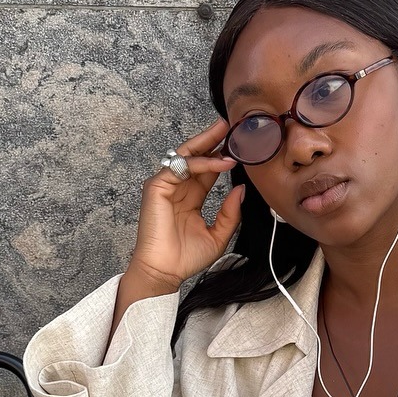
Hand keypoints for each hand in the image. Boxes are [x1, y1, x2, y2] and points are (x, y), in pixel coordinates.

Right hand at [125, 116, 243, 297]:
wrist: (165, 271)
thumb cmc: (186, 257)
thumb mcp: (218, 234)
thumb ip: (230, 213)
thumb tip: (240, 190)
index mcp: (191, 197)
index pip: (208, 170)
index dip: (222, 157)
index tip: (241, 147)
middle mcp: (179, 187)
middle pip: (197, 156)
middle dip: (213, 139)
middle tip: (231, 125)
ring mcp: (166, 185)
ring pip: (187, 155)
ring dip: (207, 143)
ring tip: (226, 132)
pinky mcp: (157, 187)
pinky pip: (180, 167)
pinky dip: (200, 163)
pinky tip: (219, 162)